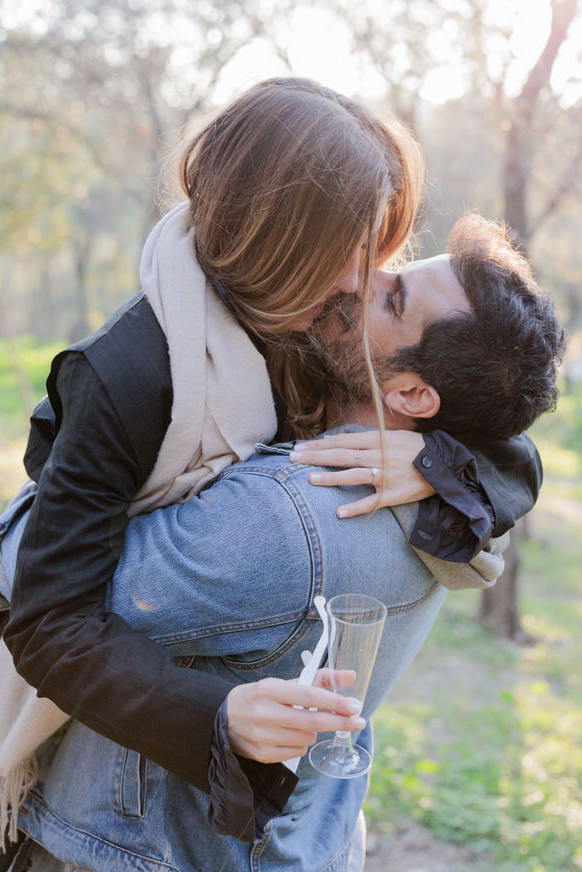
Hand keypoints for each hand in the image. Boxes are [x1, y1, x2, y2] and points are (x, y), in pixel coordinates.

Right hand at [226, 674, 364, 763]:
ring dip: (314, 731)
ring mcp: (262, 736)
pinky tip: (290, 735)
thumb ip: (318, 679)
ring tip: (301, 723)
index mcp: (270, 689)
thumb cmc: (261, 698)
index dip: (335, 702)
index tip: (355, 706)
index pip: (310, 695)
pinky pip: (297, 751)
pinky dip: (301, 743)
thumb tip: (350, 676)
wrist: (225, 719)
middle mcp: (265, 712)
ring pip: (307, 737)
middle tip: (359, 722)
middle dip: (340, 722)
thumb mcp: (284, 684)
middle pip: (313, 721)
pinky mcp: (262, 754)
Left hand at [289, 429, 435, 517]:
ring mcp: (386, 476)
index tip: (301, 446)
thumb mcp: (394, 435)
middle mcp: (380, 456)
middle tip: (293, 457)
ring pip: (354, 475)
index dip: (321, 443)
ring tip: (309, 479)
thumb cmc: (417, 448)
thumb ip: (369, 438)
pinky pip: (372, 502)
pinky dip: (356, 508)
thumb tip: (342, 440)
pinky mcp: (394, 495)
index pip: (343, 440)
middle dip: (316, 456)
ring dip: (331, 478)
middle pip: (342, 455)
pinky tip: (339, 512)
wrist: (446, 465)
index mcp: (379, 439)